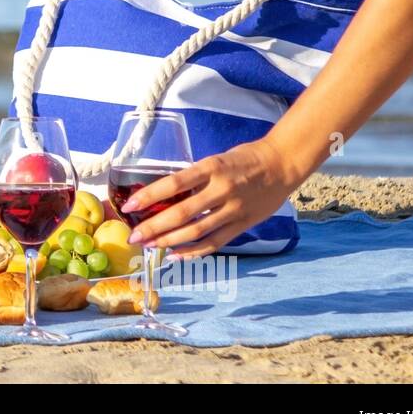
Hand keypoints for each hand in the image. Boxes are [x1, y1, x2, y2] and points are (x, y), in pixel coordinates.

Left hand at [121, 138, 305, 258]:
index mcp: (212, 167)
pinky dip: (194, 251)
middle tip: (133, 236)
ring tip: (149, 246)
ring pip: (196, 231)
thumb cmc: (245, 158)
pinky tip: (176, 256)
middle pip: (182, 213)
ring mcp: (234, 209)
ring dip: (169, 241)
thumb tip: (165, 195)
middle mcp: (222, 189)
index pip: (174, 184)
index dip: (149, 196)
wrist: (283, 164)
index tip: (129, 207)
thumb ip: (195, 178)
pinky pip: (215, 242)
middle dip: (154, 227)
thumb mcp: (216, 160)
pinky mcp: (243, 224)